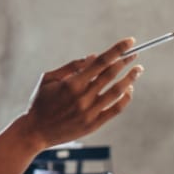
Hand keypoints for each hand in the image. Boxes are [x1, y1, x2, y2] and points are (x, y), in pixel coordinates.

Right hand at [22, 38, 143, 149]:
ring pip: (117, 91)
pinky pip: (116, 109)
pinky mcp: (94, 124)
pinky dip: (125, 98)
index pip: (100, 61)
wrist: (35, 132)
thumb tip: (93, 56)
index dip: (117, 50)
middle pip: (111, 74)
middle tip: (134, 54)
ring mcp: (90, 111)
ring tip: (137, 70)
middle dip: (125, 61)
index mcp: (72, 83)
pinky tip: (129, 90)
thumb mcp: (48, 79)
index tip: (129, 41)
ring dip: (130, 78)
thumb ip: (71, 67)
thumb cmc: (40, 102)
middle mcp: (83, 97)